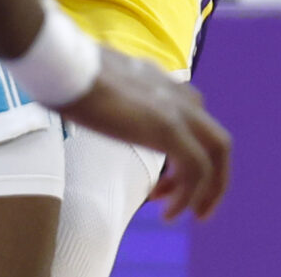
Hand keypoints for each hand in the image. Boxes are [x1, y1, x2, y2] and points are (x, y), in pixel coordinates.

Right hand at [59, 46, 233, 221]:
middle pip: (217, 141)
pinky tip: (167, 213)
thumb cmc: (65, 72)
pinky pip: (195, 171)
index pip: (194, 118)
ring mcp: (176, 110)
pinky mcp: (169, 128)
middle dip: (213, 179)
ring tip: (180, 214)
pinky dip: (187, 196)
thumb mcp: (96, 83)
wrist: (63, 66)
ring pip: (216, 157)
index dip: (187, 152)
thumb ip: (109, 92)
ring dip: (205, 191)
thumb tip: (87, 100)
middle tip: (194, 207)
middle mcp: (175, 93)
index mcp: (159, 81)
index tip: (161, 181)